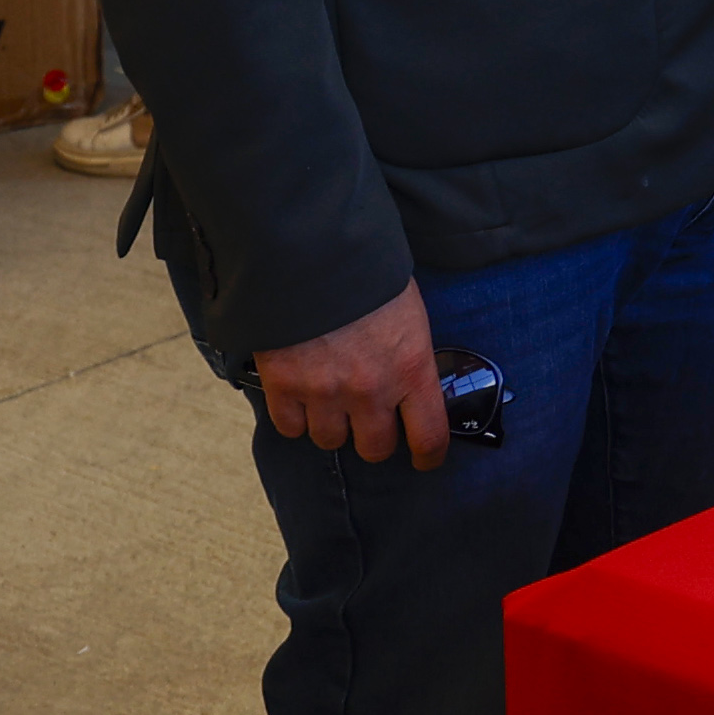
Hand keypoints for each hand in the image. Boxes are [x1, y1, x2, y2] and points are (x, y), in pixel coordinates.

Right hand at [253, 279, 446, 467]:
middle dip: (374, 437)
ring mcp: (324, 392)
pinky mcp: (284, 387)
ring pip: (329, 440)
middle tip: (370, 420)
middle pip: (374, 448)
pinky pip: (291, 427)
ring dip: (332, 425)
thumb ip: (410, 355)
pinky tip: (301, 395)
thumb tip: (412, 383)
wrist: (313, 254)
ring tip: (332, 399)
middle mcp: (370, 391)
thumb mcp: (410, 314)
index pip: (429, 436)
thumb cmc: (369, 276)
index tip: (425, 460)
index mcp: (411, 369)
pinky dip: (296, 417)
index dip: (429, 456)